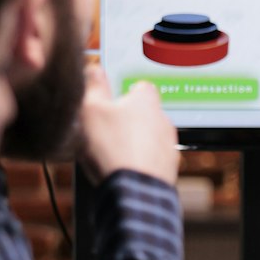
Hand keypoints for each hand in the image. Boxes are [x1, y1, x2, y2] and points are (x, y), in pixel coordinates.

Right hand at [78, 65, 180, 184]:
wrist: (134, 191)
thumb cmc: (113, 148)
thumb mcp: (90, 109)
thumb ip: (93, 86)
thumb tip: (94, 68)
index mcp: (147, 101)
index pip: (141, 86)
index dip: (124, 92)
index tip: (110, 101)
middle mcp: (164, 121)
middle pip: (145, 114)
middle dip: (128, 120)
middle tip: (105, 131)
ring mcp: (169, 147)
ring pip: (149, 138)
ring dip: (135, 143)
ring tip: (111, 154)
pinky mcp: (168, 170)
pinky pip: (152, 161)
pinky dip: (140, 164)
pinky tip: (122, 170)